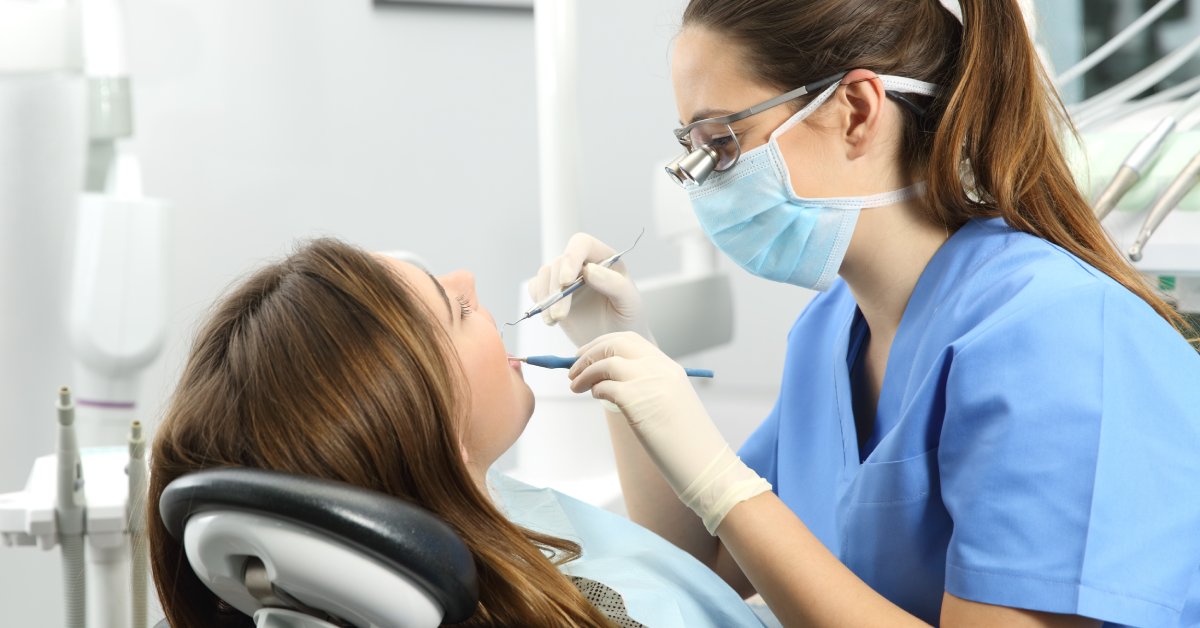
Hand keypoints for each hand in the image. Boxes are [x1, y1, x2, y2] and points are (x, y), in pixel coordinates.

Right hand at [528, 233, 651, 347]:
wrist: (613, 343)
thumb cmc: (627, 320)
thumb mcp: (630, 303)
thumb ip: (615, 284)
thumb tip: (589, 270)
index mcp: (604, 259)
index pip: (582, 244)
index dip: (571, 257)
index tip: (567, 281)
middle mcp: (583, 264)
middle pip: (560, 263)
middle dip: (557, 289)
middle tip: (561, 316)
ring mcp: (566, 279)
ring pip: (545, 274)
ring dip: (547, 298)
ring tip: (556, 319)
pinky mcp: (553, 294)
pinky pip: (537, 288)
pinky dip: (539, 303)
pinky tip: (551, 320)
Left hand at [568, 332, 770, 533]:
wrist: (704, 462)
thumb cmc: (685, 441)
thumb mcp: (668, 402)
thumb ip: (645, 386)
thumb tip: (607, 381)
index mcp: (668, 366)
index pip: (629, 341)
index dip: (603, 344)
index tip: (588, 354)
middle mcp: (659, 368)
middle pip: (615, 344)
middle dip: (589, 352)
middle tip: (573, 366)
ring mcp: (648, 381)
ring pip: (606, 362)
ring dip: (584, 372)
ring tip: (575, 386)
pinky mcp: (637, 399)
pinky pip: (605, 386)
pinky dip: (594, 389)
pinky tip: (595, 397)